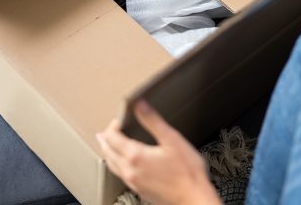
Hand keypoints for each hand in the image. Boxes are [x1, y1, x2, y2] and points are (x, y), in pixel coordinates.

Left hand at [96, 100, 221, 204]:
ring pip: (112, 165)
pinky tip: (124, 163)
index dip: (112, 126)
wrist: (193, 198)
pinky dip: (117, 165)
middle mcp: (130, 170)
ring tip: (109, 145)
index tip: (119, 120)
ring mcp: (133, 182)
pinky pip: (121, 175)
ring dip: (109, 153)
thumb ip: (153, 121)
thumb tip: (139, 105)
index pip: (112, 138)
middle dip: (106, 139)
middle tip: (107, 131)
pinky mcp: (139, 190)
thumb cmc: (187, 171)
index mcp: (135, 155)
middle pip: (108, 152)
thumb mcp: (172, 139)